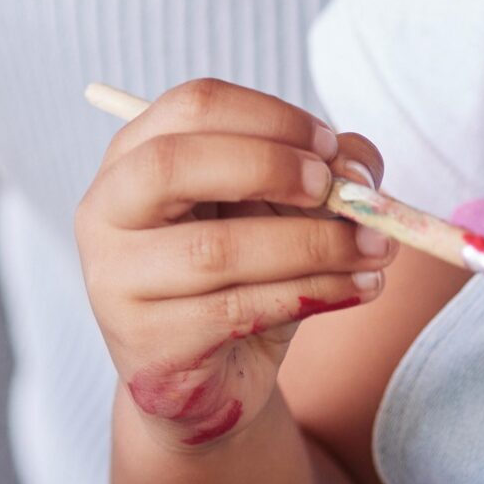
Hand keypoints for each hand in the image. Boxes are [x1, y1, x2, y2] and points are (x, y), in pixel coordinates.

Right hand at [77, 79, 387, 449]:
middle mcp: (107, 211)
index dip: (269, 117)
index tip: (330, 145)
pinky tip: (358, 287)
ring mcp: (116, 281)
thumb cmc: (242, 274)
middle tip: (336, 190)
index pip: (192, 106)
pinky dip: (312, 293)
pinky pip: (237, 309)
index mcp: (134, 156)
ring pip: (216, 249)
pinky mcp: (148, 343)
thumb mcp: (280, 209)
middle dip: (269, 167)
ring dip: (314, 244)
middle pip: (174, 164)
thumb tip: (358, 168)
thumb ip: (321, 172)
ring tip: (376, 247)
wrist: (214, 376)